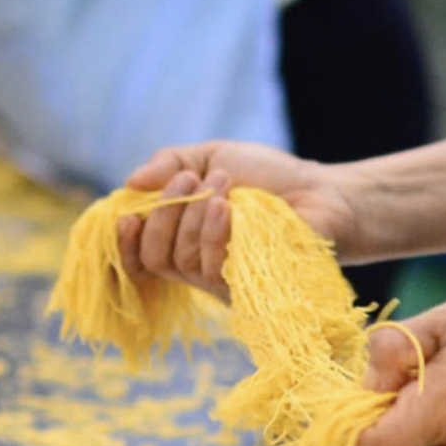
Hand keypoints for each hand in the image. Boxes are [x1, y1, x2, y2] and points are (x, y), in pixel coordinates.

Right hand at [117, 143, 360, 298]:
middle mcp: (196, 266)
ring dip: (192, 214)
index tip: (127, 216)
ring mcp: (221, 281)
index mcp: (181, 238)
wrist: (320, 191)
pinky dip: (213, 231)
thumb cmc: (267, 176)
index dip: (125, 244)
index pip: (140, 257)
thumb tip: (130, 182)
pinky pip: (212, 269)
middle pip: (154, 257)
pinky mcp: (246, 289)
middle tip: (188, 179)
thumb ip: (169, 163)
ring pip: (180, 261)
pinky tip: (227, 206)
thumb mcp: (212, 156)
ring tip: (220, 181)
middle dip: (163, 214)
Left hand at [354, 291, 445, 445]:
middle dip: (385, 415)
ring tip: (443, 375)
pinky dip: (438, 424)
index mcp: (442, 409)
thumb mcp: (445, 318)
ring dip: (411, 420)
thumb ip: (394, 348)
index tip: (373, 388)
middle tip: (409, 372)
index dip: (356, 424)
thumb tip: (366, 381)